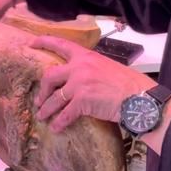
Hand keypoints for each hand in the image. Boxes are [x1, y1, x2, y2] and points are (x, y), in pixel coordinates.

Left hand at [31, 35, 155, 131]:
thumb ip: (90, 68)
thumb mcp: (106, 66)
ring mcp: (79, 84)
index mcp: (86, 56)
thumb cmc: (127, 83)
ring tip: (42, 116)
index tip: (31, 44)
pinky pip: (65, 114)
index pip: (60, 44)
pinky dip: (59, 123)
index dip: (44, 42)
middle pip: (50, 76)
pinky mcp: (82, 101)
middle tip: (39, 99)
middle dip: (42, 90)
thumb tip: (79, 78)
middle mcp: (79, 67)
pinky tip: (56, 128)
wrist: (139, 96)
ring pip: (54, 99)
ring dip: (46, 109)